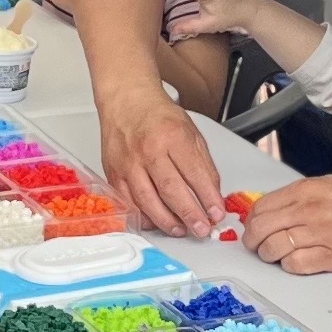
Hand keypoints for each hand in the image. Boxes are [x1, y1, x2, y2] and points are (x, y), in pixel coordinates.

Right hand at [98, 89, 226, 236]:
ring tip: (181, 230)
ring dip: (166, 220)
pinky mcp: (114, 173)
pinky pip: (128, 201)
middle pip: (170, 189)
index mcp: (173, 136)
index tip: (217, 213)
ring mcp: (128, 163)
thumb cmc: (159, 117)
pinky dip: (143, 216)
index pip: (194, 173)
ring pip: (147, 200)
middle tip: (201, 229)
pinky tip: (156, 222)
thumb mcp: (191, 132)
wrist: (126, 102)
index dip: (208, 197)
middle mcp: (149, 150)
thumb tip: (213, 195)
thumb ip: (203, 164)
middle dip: (189, 213)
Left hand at [242, 169, 331, 274]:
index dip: (251, 222)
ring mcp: (322, 235)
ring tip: (276, 254)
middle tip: (258, 245)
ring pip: (274, 249)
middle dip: (253, 241)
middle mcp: (310, 211)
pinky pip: (296, 265)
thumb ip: (297, 198)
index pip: (260, 208)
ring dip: (269, 255)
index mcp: (306, 190)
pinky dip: (289, 265)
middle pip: (261, 229)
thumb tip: (269, 213)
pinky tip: (296, 261)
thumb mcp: (326, 185)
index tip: (254, 228)